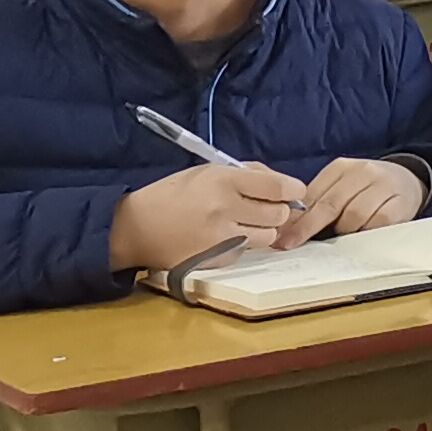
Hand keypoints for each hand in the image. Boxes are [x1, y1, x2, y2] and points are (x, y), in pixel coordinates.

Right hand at [112, 159, 310, 274]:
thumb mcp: (206, 172)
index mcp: (223, 180)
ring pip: (269, 235)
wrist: (136, 228)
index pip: (277, 186)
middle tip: (263, 207)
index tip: (295, 191)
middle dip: (277, 210)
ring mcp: (223, 237)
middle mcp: (226, 208)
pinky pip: (248, 251)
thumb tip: (282, 184)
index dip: (292, 189)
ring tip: (243, 222)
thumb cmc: (172, 194)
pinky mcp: (218, 258)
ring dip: (263, 229)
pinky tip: (224, 237)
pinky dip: (244, 244)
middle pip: (279, 213)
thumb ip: (245, 174)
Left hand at [277, 156, 427, 247]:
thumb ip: (318, 202)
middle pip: (329, 204)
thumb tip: (286, 227)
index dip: (295, 217)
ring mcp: (383, 186)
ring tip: (344, 235)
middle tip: (290, 244)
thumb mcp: (341, 187)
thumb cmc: (366, 189)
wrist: (408, 180)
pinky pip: (376, 223)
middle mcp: (362, 172)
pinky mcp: (400, 202)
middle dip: (307, 227)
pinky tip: (364, 234)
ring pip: (353, 216)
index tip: (280, 236)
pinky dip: (366, 232)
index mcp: (341, 167)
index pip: (312, 194)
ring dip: (344, 231)